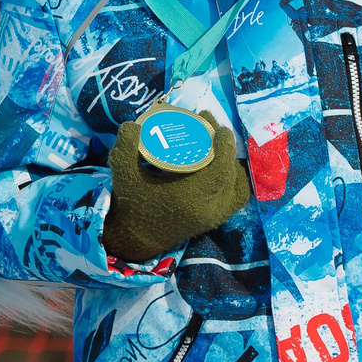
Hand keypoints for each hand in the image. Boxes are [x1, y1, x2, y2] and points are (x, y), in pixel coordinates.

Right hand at [101, 117, 250, 263]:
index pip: (220, 171)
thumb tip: (133, 124)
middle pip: (230, 174)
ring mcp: (214, 216)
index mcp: (189, 198)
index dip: (225, 147)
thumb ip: (125, 147)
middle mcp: (207, 210)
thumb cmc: (131, 202)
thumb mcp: (123, 173)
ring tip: (219, 145)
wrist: (134, 236)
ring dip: (232, 162)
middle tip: (213, 128)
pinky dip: (235, 179)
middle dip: (226, 147)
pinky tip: (223, 164)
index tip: (219, 128)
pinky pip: (237, 196)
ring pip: (237, 184)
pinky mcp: (215, 219)